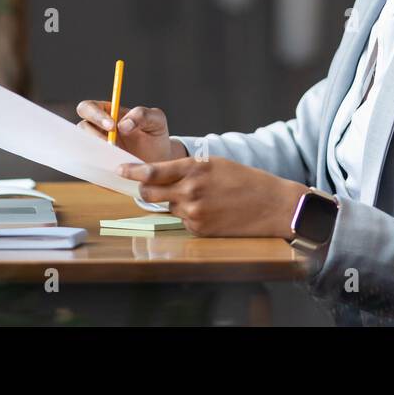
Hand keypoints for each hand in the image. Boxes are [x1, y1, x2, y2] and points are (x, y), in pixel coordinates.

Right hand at [75, 100, 184, 162]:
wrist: (161, 160)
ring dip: (95, 154)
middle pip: (80, 128)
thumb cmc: (155, 135)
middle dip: (93, 136)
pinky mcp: (97, 169)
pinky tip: (114, 172)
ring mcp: (95, 150)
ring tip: (115, 159)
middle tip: (112, 145)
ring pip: (82, 150)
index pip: (88, 108)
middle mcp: (96, 130)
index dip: (95, 115)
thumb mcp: (156, 120)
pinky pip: (90, 171)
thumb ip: (142, 115)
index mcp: (106, 113)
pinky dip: (98, 171)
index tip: (112, 126)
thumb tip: (123, 125)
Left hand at [118, 156, 307, 237]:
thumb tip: (160, 174)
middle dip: (144, 189)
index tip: (120, 169)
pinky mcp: (199, 230)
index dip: (132, 171)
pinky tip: (210, 211)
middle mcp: (190, 191)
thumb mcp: (215, 164)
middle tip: (146, 185)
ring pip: (168, 207)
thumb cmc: (246, 179)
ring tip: (200, 197)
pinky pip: (183, 221)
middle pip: (150, 193)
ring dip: (174, 202)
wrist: (272, 205)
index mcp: (195, 168)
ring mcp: (194, 213)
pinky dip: (189, 216)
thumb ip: (187, 168)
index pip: (152, 171)